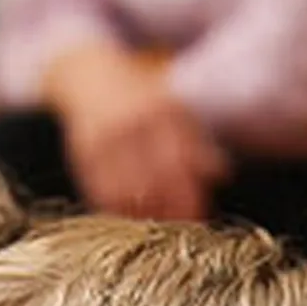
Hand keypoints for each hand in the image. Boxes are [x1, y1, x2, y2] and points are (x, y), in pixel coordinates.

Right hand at [41, 40, 224, 219]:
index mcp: (161, 111)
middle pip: (156, 182)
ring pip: (128, 193)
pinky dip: (118, 211)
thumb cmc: (140, 98)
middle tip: (180, 230)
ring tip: (158, 228)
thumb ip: (196, 141)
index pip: (181, 164)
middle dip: (171, 211)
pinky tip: (131, 218)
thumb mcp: (172, 109)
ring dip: (145, 216)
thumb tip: (221, 175)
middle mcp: (133, 124)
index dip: (191, 196)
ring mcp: (106, 139)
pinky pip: (102, 192)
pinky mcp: (85, 153)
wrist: (89, 75)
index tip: (200, 218)